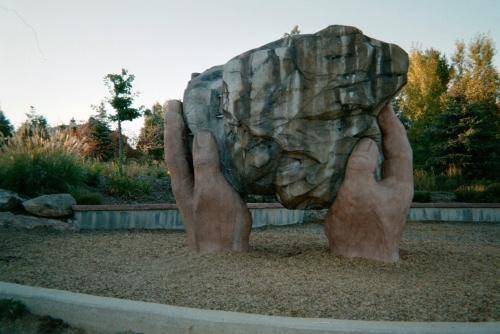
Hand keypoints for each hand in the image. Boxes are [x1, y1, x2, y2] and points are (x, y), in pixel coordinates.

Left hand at [164, 100, 251, 252]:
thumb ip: (205, 164)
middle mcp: (187, 185)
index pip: (174, 148)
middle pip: (179, 151)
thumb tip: (201, 135)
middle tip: (180, 106)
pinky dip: (209, 154)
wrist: (225, 259)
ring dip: (192, 140)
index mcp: (183, 183)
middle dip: (178, 128)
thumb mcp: (211, 192)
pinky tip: (217, 151)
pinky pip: (207, 168)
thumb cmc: (217, 227)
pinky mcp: (212, 198)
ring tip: (196, 122)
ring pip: (192, 159)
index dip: (172, 125)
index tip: (171, 102)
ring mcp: (199, 192)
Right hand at [324, 104, 412, 261]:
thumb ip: (361, 164)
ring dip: (363, 142)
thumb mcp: (358, 193)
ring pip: (373, 160)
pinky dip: (349, 157)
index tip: (382, 102)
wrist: (357, 263)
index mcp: (400, 182)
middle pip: (389, 149)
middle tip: (366, 108)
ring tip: (350, 123)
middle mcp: (391, 184)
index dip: (391, 122)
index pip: (399, 144)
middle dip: (379, 128)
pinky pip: (357, 171)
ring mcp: (376, 192)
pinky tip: (337, 150)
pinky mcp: (361, 198)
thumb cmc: (360, 229)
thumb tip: (365, 141)